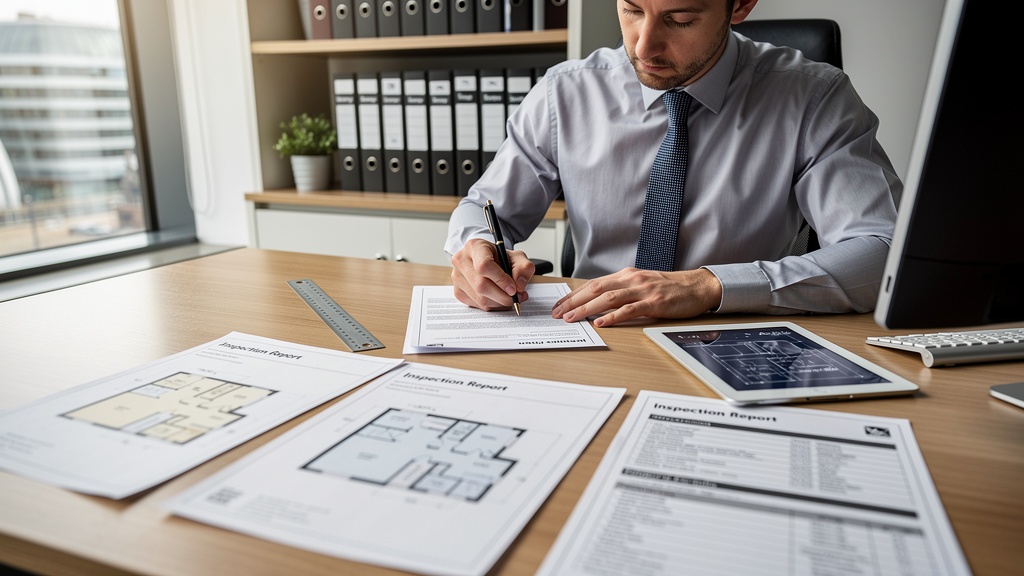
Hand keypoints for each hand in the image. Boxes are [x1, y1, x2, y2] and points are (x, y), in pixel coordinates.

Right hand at [451, 238, 534, 310]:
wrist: (488, 261)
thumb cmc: (501, 258)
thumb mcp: (517, 257)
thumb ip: (524, 268)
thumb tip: (519, 285)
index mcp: (474, 246)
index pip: (484, 266)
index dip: (500, 280)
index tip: (513, 288)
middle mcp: (461, 260)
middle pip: (481, 285)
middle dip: (502, 296)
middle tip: (516, 298)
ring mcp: (457, 277)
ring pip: (479, 298)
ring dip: (499, 303)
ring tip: (511, 298)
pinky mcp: (458, 291)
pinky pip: (476, 305)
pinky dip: (492, 306)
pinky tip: (499, 299)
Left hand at [551, 267, 722, 326]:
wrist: (697, 286)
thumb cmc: (669, 288)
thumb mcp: (641, 285)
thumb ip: (622, 291)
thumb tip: (597, 304)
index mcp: (626, 275)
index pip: (593, 284)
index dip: (573, 295)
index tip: (558, 306)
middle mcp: (631, 279)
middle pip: (595, 289)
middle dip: (573, 302)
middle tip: (556, 314)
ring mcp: (643, 290)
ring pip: (608, 298)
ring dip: (587, 309)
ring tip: (571, 318)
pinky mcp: (654, 302)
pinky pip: (630, 309)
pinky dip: (614, 316)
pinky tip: (601, 323)